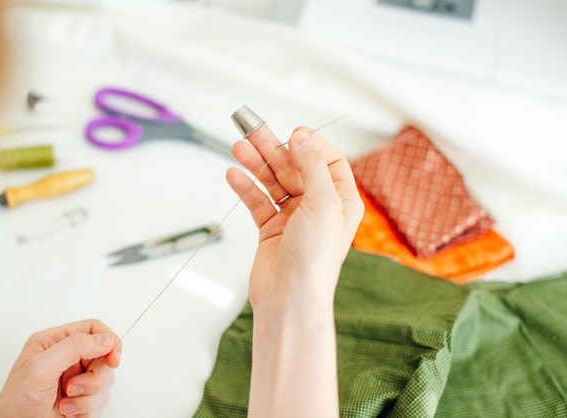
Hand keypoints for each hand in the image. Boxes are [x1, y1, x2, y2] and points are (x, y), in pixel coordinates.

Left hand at [0, 319, 120, 417]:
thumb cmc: (16, 403)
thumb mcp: (41, 368)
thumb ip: (74, 347)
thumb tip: (106, 339)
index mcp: (55, 342)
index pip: (93, 329)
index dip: (109, 342)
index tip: (113, 361)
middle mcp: (68, 357)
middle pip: (104, 357)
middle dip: (94, 378)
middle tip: (72, 389)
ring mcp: (76, 379)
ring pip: (105, 381)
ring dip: (88, 397)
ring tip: (65, 405)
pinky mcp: (82, 398)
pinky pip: (102, 400)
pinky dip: (88, 409)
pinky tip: (69, 413)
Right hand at [227, 123, 363, 312]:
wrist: (291, 297)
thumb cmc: (316, 259)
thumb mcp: (324, 203)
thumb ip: (311, 167)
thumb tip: (302, 138)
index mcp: (341, 200)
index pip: (328, 161)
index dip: (310, 145)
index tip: (292, 134)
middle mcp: (318, 207)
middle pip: (295, 168)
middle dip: (274, 149)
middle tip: (252, 131)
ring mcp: (293, 218)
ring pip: (272, 182)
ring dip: (256, 164)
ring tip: (238, 148)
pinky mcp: (271, 230)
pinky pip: (257, 202)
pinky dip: (245, 188)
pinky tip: (234, 175)